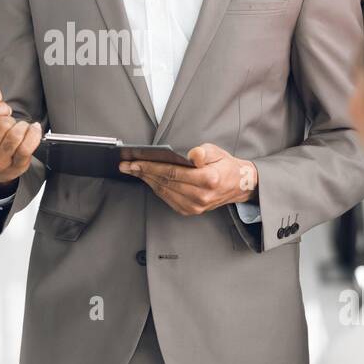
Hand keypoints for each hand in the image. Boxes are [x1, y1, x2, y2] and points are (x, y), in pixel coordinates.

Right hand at [0, 84, 41, 188]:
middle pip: (3, 125)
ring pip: (15, 136)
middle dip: (9, 119)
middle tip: (9, 122)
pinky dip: (33, 134)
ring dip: (22, 126)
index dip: (0, 108)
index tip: (3, 110)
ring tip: (20, 127)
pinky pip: (26, 148)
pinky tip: (33, 129)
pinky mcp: (15, 167)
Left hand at [119, 142, 257, 216]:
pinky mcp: (191, 211)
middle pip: (164, 182)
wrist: (237, 185)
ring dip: (146, 180)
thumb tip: (191, 155)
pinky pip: (167, 198)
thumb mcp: (217, 152)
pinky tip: (147, 179)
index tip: (135, 162)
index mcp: (208, 180)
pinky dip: (155, 188)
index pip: (172, 172)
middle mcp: (201, 196)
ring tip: (133, 170)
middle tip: (126, 165)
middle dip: (142, 172)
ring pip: (163, 191)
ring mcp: (195, 206)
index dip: (151, 166)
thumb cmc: (225, 166)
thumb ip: (203, 152)